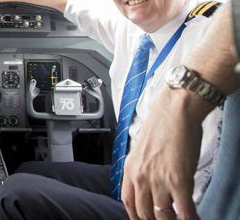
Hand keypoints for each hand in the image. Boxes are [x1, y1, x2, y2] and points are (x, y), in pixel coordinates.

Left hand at [121, 87, 209, 219]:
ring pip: (162, 215)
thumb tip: (148, 187)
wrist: (174, 112)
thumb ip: (142, 171)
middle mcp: (141, 178)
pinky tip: (194, 219)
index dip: (137, 217)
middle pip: (144, 213)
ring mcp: (159, 181)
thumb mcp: (141, 152)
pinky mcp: (178, 181)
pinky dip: (190, 219)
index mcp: (130, 170)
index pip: (128, 203)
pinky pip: (184, 210)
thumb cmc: (161, 128)